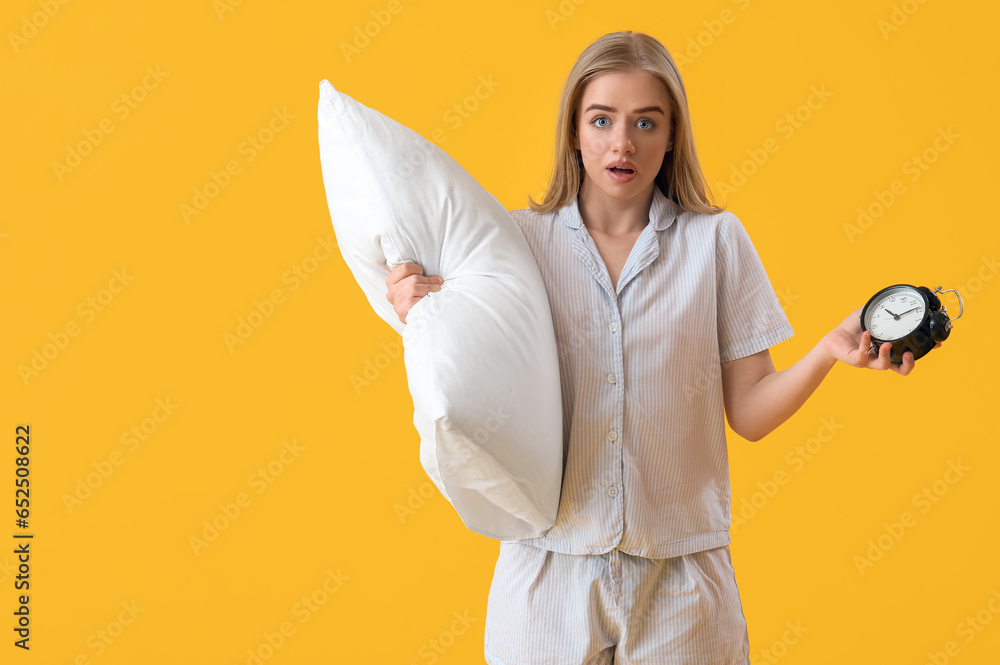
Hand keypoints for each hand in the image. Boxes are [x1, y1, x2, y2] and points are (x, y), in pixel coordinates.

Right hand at [385, 262, 442, 323]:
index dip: (416, 268)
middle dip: (427, 280)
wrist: (417, 322)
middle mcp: (391, 291)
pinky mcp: (401, 308)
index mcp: (392, 282)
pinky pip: (414, 295)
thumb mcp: (415, 286)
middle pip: (413, 277)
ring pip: (414, 286)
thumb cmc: (416, 302)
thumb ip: (419, 278)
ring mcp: (395, 301)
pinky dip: (425, 294)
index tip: (423, 273)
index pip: (404, 268)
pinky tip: (430, 298)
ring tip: (436, 289)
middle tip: (436, 283)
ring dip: (428, 287)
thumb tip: (438, 279)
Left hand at [821, 307, 939, 375]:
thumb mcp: (869, 315)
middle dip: (909, 364)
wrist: (834, 338)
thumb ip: (881, 308)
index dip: (923, 351)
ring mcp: (870, 360)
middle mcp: (881, 357)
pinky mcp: (857, 360)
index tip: (935, 344)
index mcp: (889, 348)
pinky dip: (866, 343)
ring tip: (886, 344)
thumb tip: (894, 298)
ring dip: (886, 355)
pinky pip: (863, 355)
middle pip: (902, 368)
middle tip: (909, 354)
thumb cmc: (853, 328)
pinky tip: (866, 333)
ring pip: (884, 365)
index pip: (910, 353)